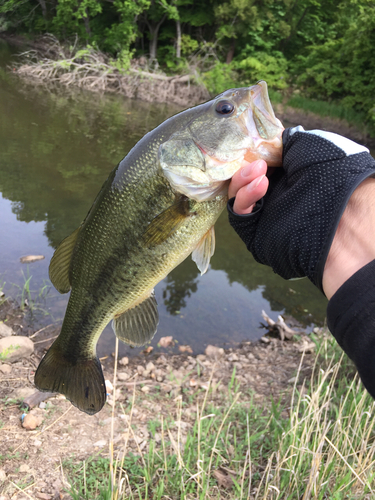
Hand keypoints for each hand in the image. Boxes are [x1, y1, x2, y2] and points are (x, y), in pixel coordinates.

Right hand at [228, 126, 374, 293]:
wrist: (340, 207)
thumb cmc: (328, 171)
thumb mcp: (305, 143)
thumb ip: (282, 141)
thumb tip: (271, 141)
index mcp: (286, 177)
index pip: (255, 166)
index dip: (249, 155)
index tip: (250, 146)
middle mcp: (274, 196)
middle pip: (240, 181)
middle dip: (243, 167)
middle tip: (258, 161)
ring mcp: (263, 216)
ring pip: (236, 197)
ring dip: (243, 180)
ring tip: (260, 170)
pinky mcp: (254, 234)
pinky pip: (239, 215)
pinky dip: (244, 197)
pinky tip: (260, 184)